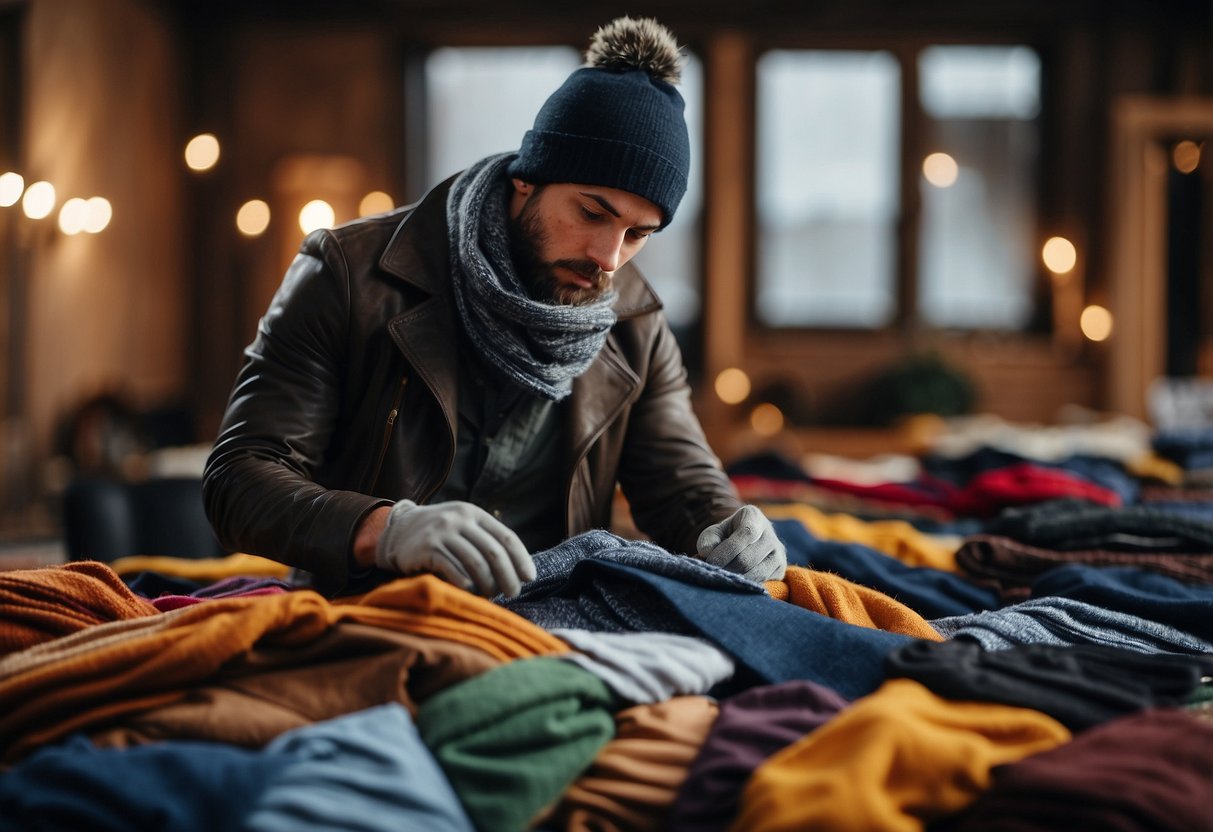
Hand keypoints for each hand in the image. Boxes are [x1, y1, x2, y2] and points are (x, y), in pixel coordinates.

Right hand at [374, 500, 535, 597]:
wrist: (399, 530)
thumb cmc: (440, 534)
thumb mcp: (462, 526)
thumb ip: (485, 540)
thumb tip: (517, 569)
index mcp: (474, 514)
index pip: (506, 537)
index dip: (521, 559)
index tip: (530, 578)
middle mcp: (460, 519)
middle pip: (493, 552)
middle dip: (508, 576)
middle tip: (513, 593)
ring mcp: (442, 532)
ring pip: (475, 562)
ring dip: (487, 583)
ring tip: (491, 596)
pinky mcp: (427, 547)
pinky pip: (453, 568)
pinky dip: (465, 583)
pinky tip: (471, 592)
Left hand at [696, 505, 786, 581]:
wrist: (745, 542)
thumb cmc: (726, 536)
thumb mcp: (714, 533)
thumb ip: (708, 540)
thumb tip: (707, 554)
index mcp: (753, 516)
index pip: (746, 534)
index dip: (726, 551)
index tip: (710, 562)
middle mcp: (770, 533)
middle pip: (748, 558)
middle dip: (727, 569)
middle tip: (714, 574)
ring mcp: (778, 552)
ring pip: (757, 573)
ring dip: (736, 580)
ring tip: (723, 579)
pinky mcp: (780, 569)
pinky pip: (763, 582)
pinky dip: (747, 586)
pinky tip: (736, 583)